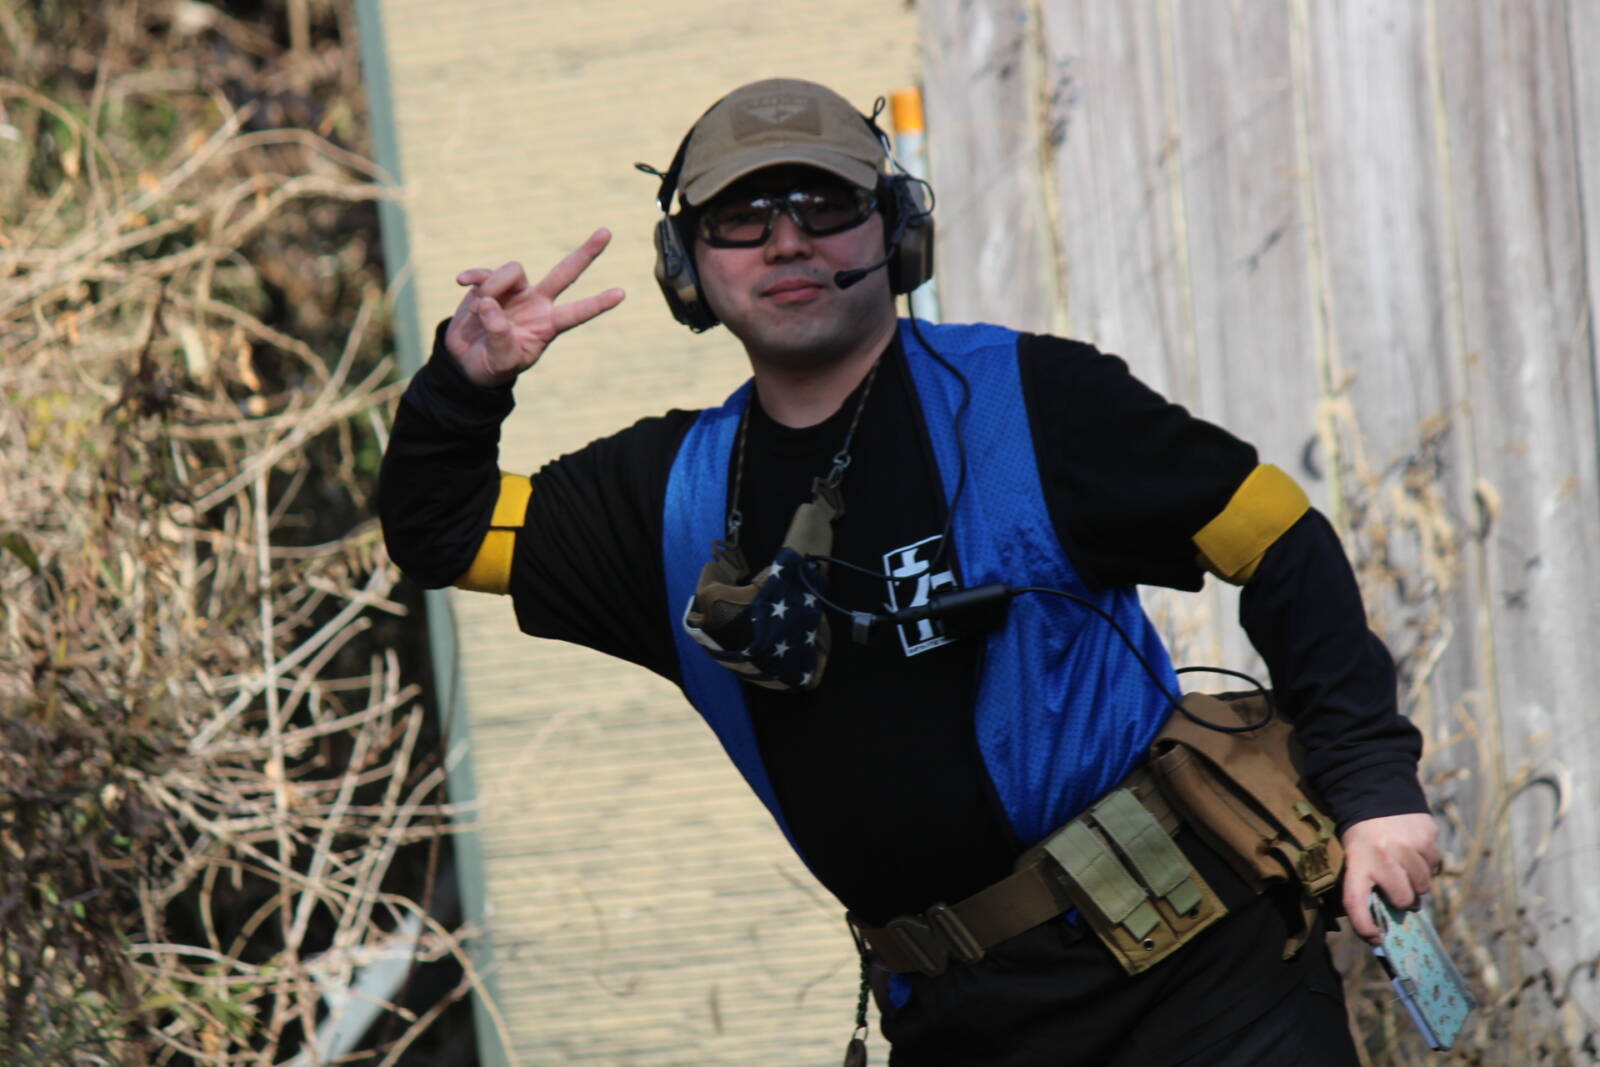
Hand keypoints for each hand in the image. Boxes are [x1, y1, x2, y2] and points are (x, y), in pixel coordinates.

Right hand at [445, 228, 624, 387]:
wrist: (466, 361)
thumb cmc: (492, 365)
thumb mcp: (501, 360)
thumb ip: (500, 335)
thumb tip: (490, 303)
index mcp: (547, 325)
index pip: (576, 313)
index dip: (597, 304)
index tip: (621, 294)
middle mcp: (537, 303)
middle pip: (565, 273)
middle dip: (586, 254)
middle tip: (607, 231)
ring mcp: (515, 291)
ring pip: (513, 271)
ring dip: (493, 287)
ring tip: (479, 310)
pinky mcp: (489, 284)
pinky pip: (485, 272)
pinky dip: (474, 277)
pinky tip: (461, 283)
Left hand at [1339, 811, 1440, 943]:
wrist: (1375, 794)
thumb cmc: (1363, 837)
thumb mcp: (1354, 857)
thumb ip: (1365, 885)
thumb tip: (1383, 924)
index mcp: (1357, 862)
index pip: (1356, 902)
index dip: (1364, 926)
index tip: (1376, 938)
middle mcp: (1383, 855)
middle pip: (1404, 900)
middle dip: (1403, 899)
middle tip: (1397, 888)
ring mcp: (1408, 845)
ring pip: (1424, 885)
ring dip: (1417, 882)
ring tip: (1404, 865)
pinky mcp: (1427, 836)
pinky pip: (1434, 865)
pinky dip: (1426, 864)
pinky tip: (1413, 850)